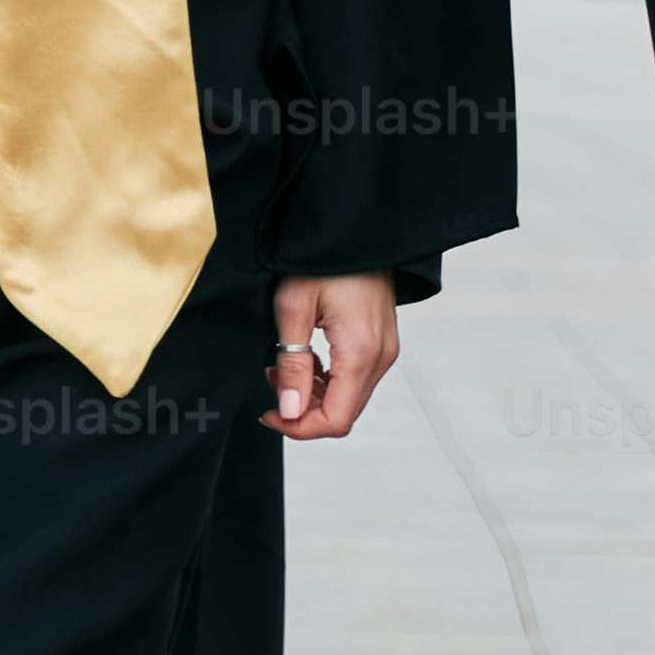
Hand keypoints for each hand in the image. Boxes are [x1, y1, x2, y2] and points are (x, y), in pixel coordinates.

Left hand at [266, 273, 400, 437]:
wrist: (356, 226)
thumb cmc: (323, 258)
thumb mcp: (294, 307)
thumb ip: (293, 364)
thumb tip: (290, 410)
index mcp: (361, 352)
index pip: (335, 420)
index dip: (299, 427)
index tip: (269, 413)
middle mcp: (381, 357)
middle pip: (343, 413)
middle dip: (302, 409)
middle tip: (271, 382)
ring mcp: (384, 349)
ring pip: (348, 397)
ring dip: (312, 393)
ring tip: (281, 366)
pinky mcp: (380, 341)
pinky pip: (354, 377)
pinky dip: (326, 378)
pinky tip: (303, 356)